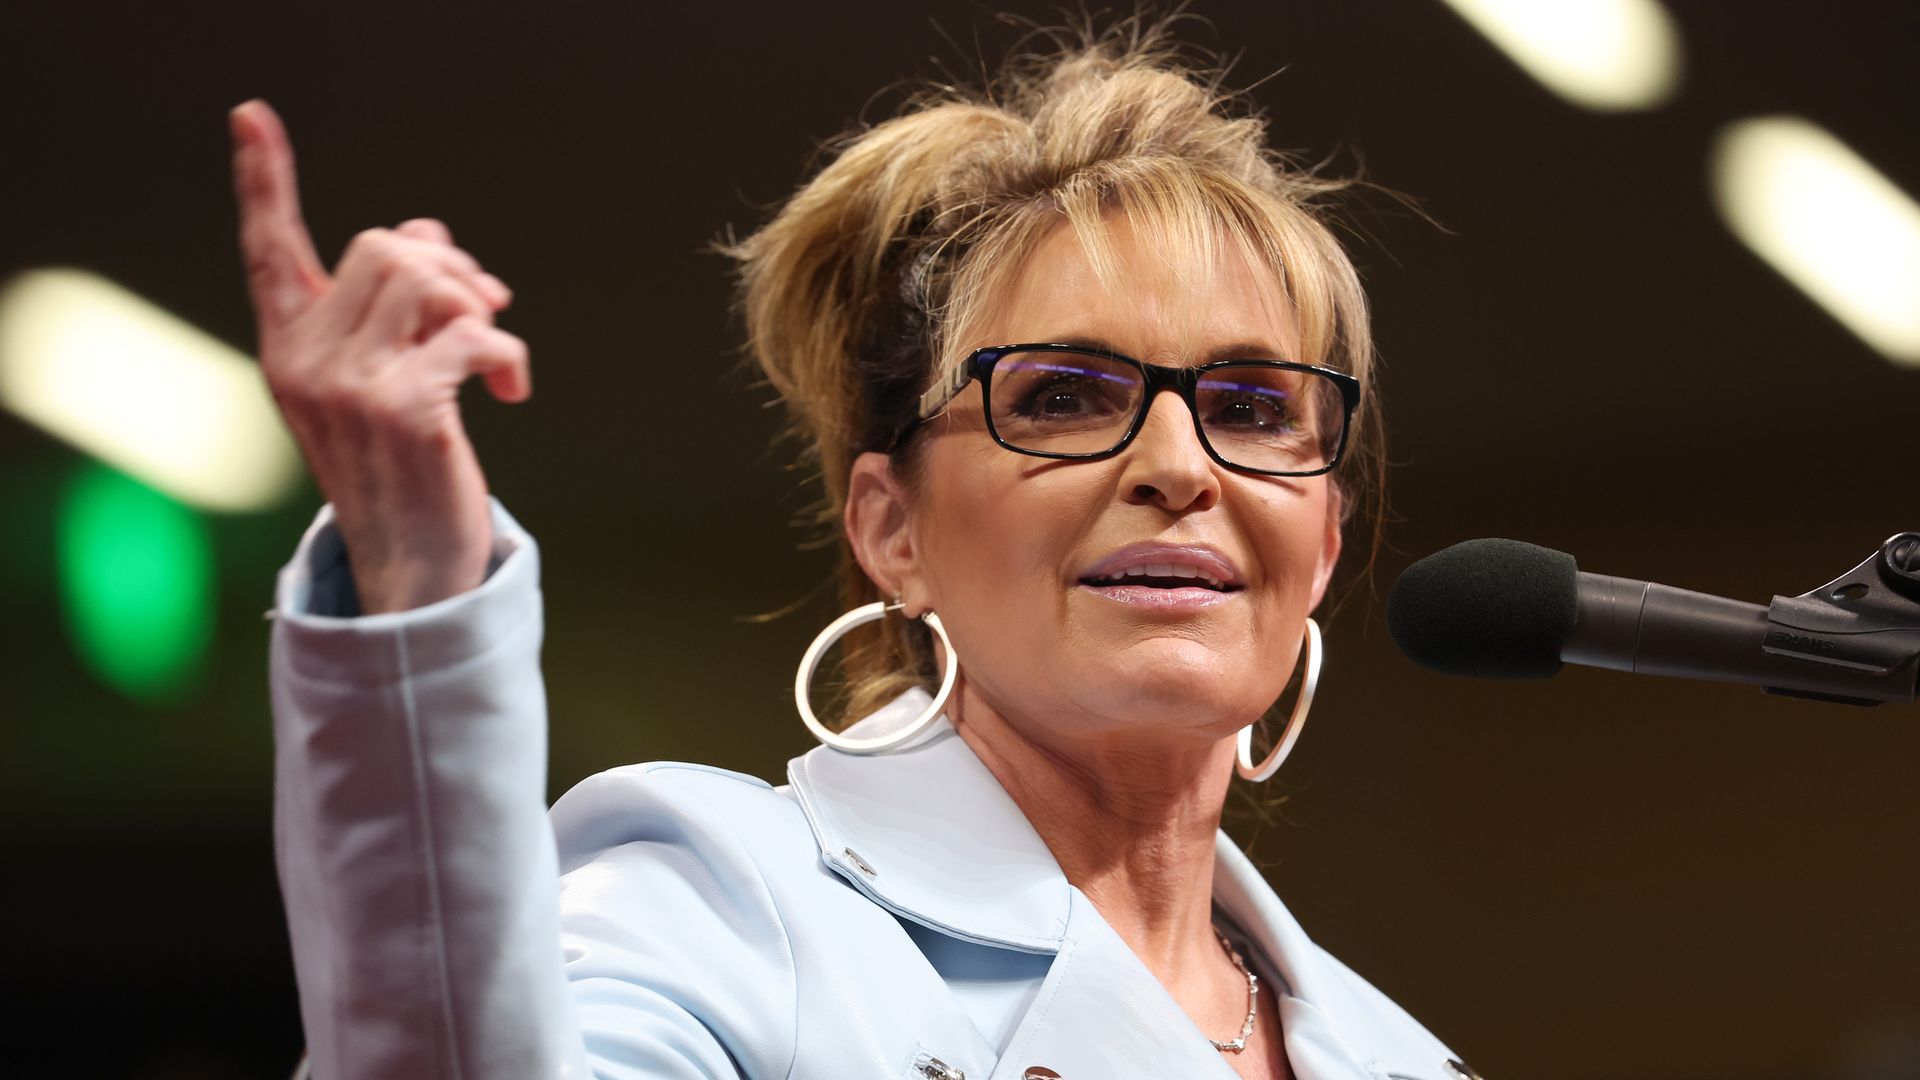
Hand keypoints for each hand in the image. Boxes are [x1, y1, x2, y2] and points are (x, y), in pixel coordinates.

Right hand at [231, 100, 529, 613]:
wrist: (412, 563)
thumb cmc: (403, 465)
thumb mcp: (381, 378)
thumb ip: (393, 307)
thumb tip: (429, 233)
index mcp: (287, 348)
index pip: (268, 250)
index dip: (264, 181)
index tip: (251, 115)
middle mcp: (304, 360)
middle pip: (383, 247)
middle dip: (448, 266)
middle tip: (483, 309)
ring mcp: (349, 384)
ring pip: (425, 278)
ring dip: (478, 305)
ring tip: (492, 354)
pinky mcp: (403, 408)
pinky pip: (471, 333)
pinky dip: (506, 352)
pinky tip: (511, 392)